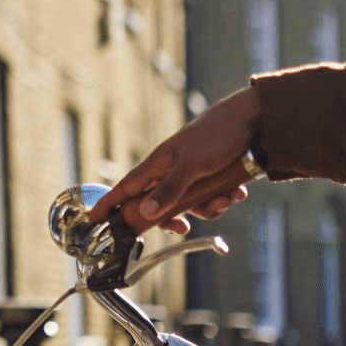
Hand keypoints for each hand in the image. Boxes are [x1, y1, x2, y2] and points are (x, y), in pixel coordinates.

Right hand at [90, 87, 262, 234]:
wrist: (253, 119)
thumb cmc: (217, 135)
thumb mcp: (192, 166)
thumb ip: (169, 190)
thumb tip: (145, 213)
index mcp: (158, 164)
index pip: (126, 187)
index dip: (109, 203)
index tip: (93, 219)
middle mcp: (171, 170)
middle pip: (158, 204)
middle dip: (173, 217)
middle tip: (183, 226)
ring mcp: (191, 174)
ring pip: (189, 204)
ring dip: (209, 206)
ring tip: (226, 197)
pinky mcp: (211, 176)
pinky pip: (210, 198)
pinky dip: (223, 198)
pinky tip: (237, 191)